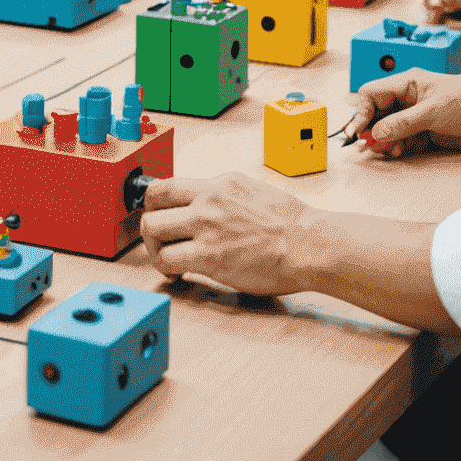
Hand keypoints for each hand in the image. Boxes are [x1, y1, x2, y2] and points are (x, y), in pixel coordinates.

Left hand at [140, 173, 314, 293]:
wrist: (309, 244)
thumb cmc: (290, 223)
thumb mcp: (251, 190)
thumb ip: (222, 194)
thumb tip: (205, 201)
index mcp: (218, 184)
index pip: (166, 185)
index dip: (154, 202)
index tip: (156, 213)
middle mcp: (207, 201)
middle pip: (152, 205)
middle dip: (151, 224)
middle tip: (160, 239)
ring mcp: (206, 228)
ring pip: (153, 231)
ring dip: (155, 247)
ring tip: (167, 257)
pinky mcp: (208, 257)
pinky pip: (168, 261)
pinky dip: (167, 269)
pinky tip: (179, 275)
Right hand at [348, 70, 460, 157]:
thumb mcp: (432, 111)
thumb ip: (403, 122)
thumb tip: (377, 133)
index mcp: (405, 84)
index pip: (371, 94)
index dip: (362, 111)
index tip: (360, 130)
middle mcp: (406, 99)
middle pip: (377, 113)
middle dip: (371, 129)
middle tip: (367, 145)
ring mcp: (415, 115)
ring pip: (388, 128)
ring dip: (384, 140)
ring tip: (385, 151)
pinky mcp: (424, 130)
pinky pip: (402, 139)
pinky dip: (397, 147)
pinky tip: (397, 152)